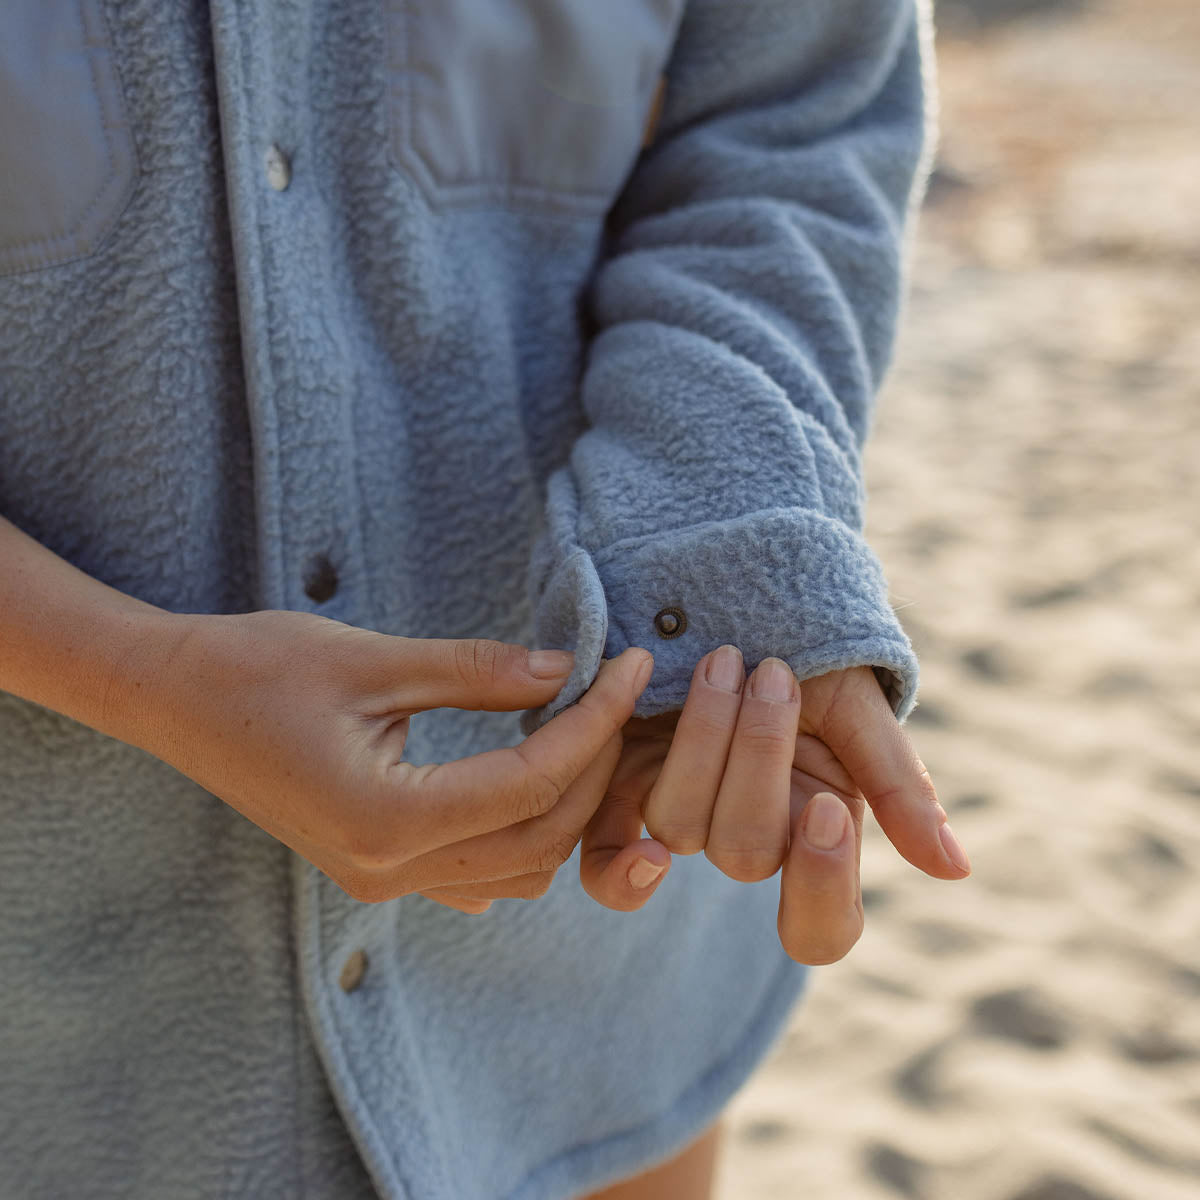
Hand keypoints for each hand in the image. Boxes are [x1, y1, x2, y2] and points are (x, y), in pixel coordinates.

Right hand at [132, 609, 652, 910]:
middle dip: (592, 767)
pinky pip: (475, 875)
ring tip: (582, 732)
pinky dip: (521, 833)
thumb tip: (565, 669)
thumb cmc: (258, 667)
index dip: (595, 724)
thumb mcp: (374, 659)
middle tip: (612, 694)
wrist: (174, 700)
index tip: (629, 669)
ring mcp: (380, 880)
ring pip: (516, 869)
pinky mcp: (374, 868)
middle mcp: (388, 869)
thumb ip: (478, 671)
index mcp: (386, 818)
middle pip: (538, 838)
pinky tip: (531, 777)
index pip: (531, 782)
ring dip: (563, 806)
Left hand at [579, 647, 969, 962]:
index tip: (825, 808)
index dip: (823, 887)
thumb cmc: (810, 650)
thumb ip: (898, 783)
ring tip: (722, 661)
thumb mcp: (858, 705)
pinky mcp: (621, 796)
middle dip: (758, 757)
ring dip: (703, 739)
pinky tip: (624, 766)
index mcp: (816, 833)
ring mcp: (684, 818)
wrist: (733, 591)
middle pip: (744, 852)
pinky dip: (616, 845)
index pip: (822, 927)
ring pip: (679, 826)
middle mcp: (750, 836)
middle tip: (773, 672)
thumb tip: (955, 870)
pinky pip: (606, 852)